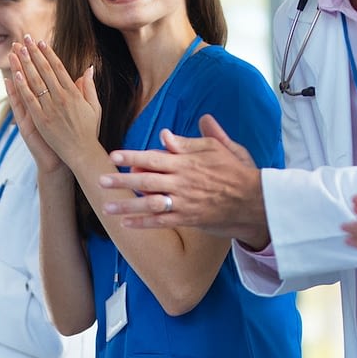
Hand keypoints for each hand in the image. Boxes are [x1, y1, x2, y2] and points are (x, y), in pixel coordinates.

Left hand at [8, 37, 101, 169]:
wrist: (82, 152)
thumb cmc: (89, 130)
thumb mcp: (95, 107)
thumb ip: (89, 86)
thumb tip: (89, 68)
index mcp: (73, 93)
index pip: (58, 68)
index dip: (48, 54)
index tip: (41, 42)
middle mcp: (61, 97)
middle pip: (44, 70)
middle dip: (34, 53)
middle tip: (26, 38)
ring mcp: (50, 108)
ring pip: (35, 81)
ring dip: (26, 64)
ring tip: (18, 50)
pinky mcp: (41, 119)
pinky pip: (29, 100)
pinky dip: (22, 87)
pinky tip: (16, 74)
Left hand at [97, 114, 269, 245]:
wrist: (255, 200)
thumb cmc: (238, 171)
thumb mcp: (220, 148)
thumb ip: (192, 140)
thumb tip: (167, 133)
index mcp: (187, 162)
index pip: (154, 157)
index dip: (132, 156)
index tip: (114, 155)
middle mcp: (182, 181)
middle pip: (146, 180)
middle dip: (122, 181)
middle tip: (100, 181)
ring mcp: (184, 201)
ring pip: (150, 203)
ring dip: (126, 205)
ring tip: (106, 206)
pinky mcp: (189, 218)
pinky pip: (161, 221)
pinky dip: (143, 222)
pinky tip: (126, 223)